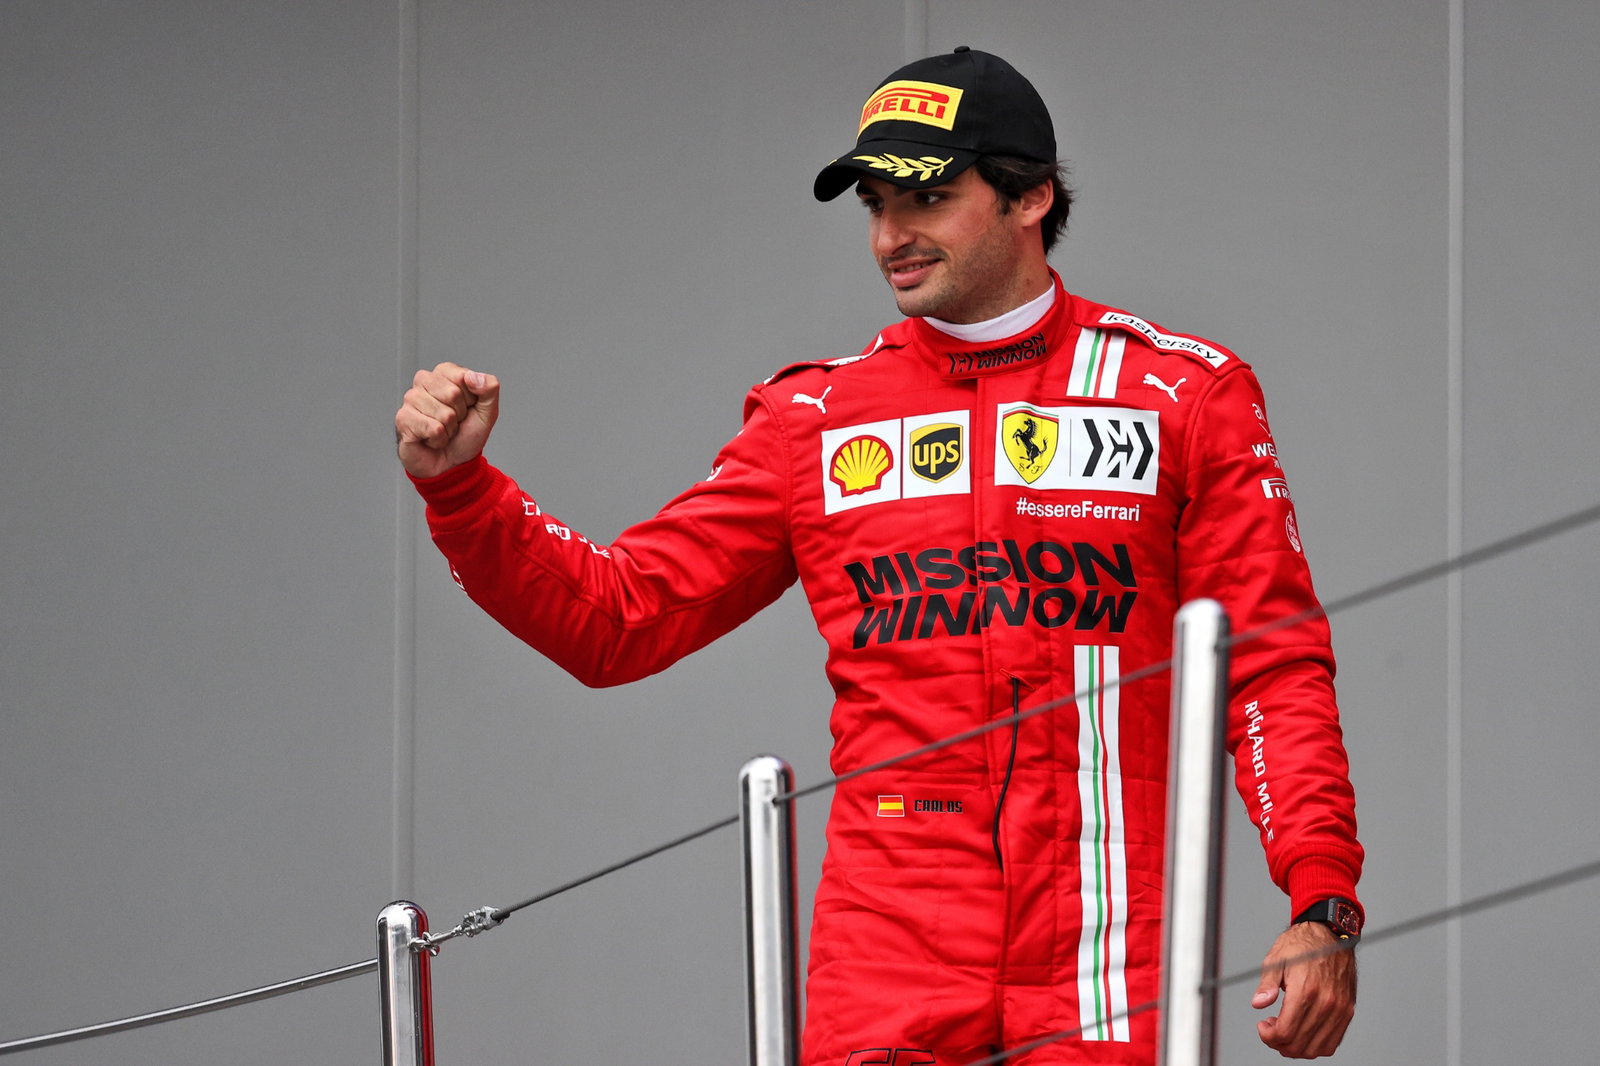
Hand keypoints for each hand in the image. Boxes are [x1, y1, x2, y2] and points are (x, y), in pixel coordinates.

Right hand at [395, 362, 499, 478]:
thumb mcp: (488, 412)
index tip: (467, 408)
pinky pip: (433, 429)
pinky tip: (432, 439)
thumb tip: (474, 377)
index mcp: (444, 374)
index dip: (471, 398)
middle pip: (453, 393)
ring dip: (449, 429)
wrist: (451, 465)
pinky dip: (439, 440)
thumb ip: (490, 389)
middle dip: (459, 414)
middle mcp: (424, 382)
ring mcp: (411, 399)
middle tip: (453, 422)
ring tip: (442, 431)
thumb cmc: (465, 436)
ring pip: (444, 414)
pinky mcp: (403, 418)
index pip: (463, 376)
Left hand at [1252, 922, 1356, 1057]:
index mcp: (1306, 990)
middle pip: (1299, 1044)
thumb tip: (1258, 1003)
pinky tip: (1303, 1034)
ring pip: (1317, 1049)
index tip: (1262, 1026)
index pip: (1286, 1031)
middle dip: (1279, 1044)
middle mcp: (1326, 1002)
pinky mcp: (1347, 1010)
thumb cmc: (1302, 944)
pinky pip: (1332, 1042)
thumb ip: (1267, 984)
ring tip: (1285, 1032)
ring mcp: (1339, 1008)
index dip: (1268, 1036)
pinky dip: (1316, 1046)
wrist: (1329, 933)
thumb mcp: (1276, 958)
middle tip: (1270, 1030)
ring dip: (1297, 1048)